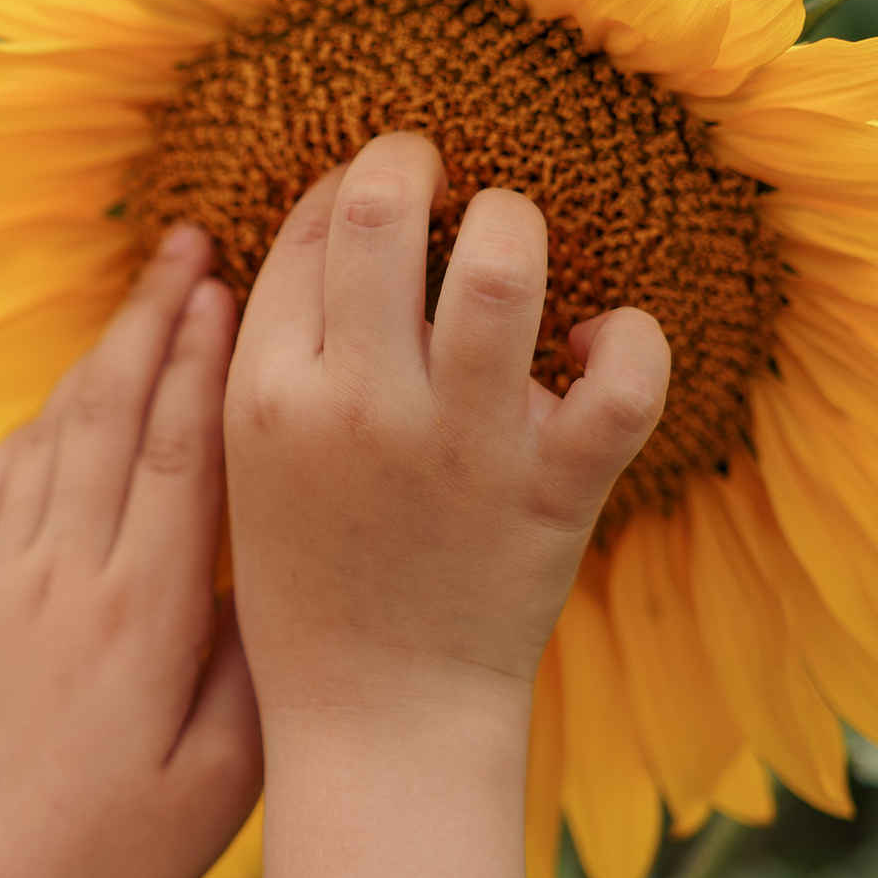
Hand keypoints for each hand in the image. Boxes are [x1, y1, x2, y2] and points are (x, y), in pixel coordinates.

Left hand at [0, 225, 263, 877]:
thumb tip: (283, 579)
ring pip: (53, 437)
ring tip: (144, 294)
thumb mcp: (214, 790)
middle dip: (154, 322)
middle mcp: (63, 578)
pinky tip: (62, 401)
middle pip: (111, 417)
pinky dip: (35, 425)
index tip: (236, 285)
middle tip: (193, 243)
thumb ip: (255, 677)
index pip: (179, 459)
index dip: (208, 365)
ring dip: (99, 357)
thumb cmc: (102, 859)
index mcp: (141, 619)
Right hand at [224, 132, 669, 729]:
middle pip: (381, 209)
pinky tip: (600, 345)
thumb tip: (320, 229)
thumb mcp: (246, 464)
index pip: (308, 229)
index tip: (371, 205)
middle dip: (414, 162)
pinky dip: (631, 340)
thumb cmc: (310, 581)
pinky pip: (625, 376)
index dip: (347, 188)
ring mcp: (459, 446)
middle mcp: (357, 405)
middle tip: (436, 175)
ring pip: (502, 264)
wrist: (377, 715)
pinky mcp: (554, 489)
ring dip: (514, 223)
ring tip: (510, 241)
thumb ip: (271, 355)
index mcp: (266, 395)